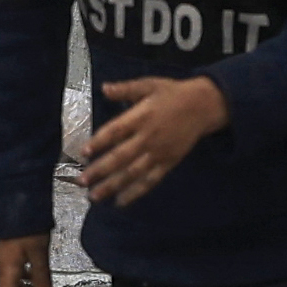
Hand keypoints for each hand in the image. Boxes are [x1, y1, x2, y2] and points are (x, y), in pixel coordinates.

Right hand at [0, 232, 50, 286]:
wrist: (15, 202)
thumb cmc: (27, 227)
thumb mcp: (39, 252)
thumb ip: (41, 276)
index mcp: (7, 271)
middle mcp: (2, 269)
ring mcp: (3, 261)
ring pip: (13, 285)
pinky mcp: (7, 253)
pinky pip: (15, 274)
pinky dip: (26, 280)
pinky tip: (36, 276)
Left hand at [77, 72, 229, 206]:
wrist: (204, 106)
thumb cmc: (173, 93)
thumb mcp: (149, 85)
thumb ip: (126, 89)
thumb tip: (104, 88)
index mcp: (141, 116)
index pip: (116, 131)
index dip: (100, 141)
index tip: (84, 152)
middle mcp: (149, 137)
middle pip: (121, 156)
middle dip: (100, 170)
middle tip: (81, 181)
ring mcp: (159, 152)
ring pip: (134, 172)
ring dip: (113, 185)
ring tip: (95, 196)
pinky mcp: (169, 162)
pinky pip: (151, 180)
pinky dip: (136, 192)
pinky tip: (121, 202)